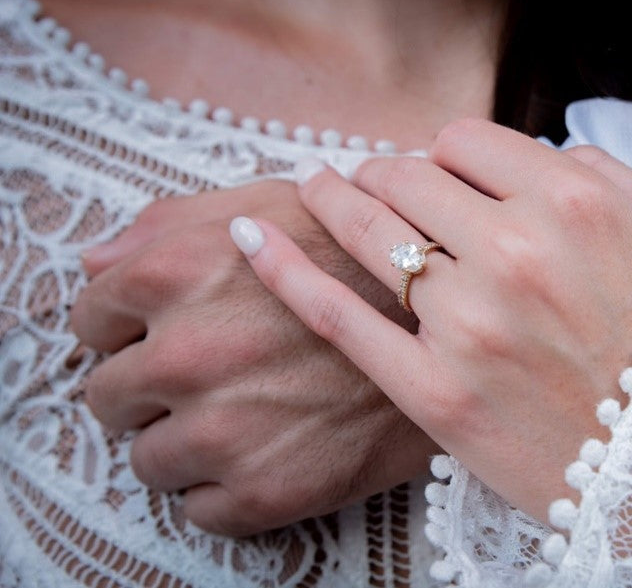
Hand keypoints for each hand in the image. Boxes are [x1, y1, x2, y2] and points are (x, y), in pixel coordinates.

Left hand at [71, 180, 439, 535]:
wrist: (457, 329)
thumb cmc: (361, 259)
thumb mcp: (273, 204)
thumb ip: (174, 222)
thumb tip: (95, 259)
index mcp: (182, 270)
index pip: (91, 314)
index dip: (121, 324)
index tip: (153, 333)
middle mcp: (191, 352)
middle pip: (108, 395)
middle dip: (146, 386)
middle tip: (205, 376)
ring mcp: (227, 430)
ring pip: (148, 460)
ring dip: (183, 442)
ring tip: (242, 415)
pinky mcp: (267, 491)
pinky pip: (199, 509)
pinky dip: (224, 489)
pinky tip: (267, 451)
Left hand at [232, 119, 631, 520]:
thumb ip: (612, 177)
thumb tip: (548, 152)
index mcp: (573, 204)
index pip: (463, 140)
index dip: (440, 151)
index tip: (433, 170)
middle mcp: (516, 251)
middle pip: (406, 177)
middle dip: (383, 172)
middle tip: (370, 181)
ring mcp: (469, 323)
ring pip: (369, 230)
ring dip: (333, 199)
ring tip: (316, 189)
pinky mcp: (435, 391)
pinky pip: (341, 315)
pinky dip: (287, 271)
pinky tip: (251, 240)